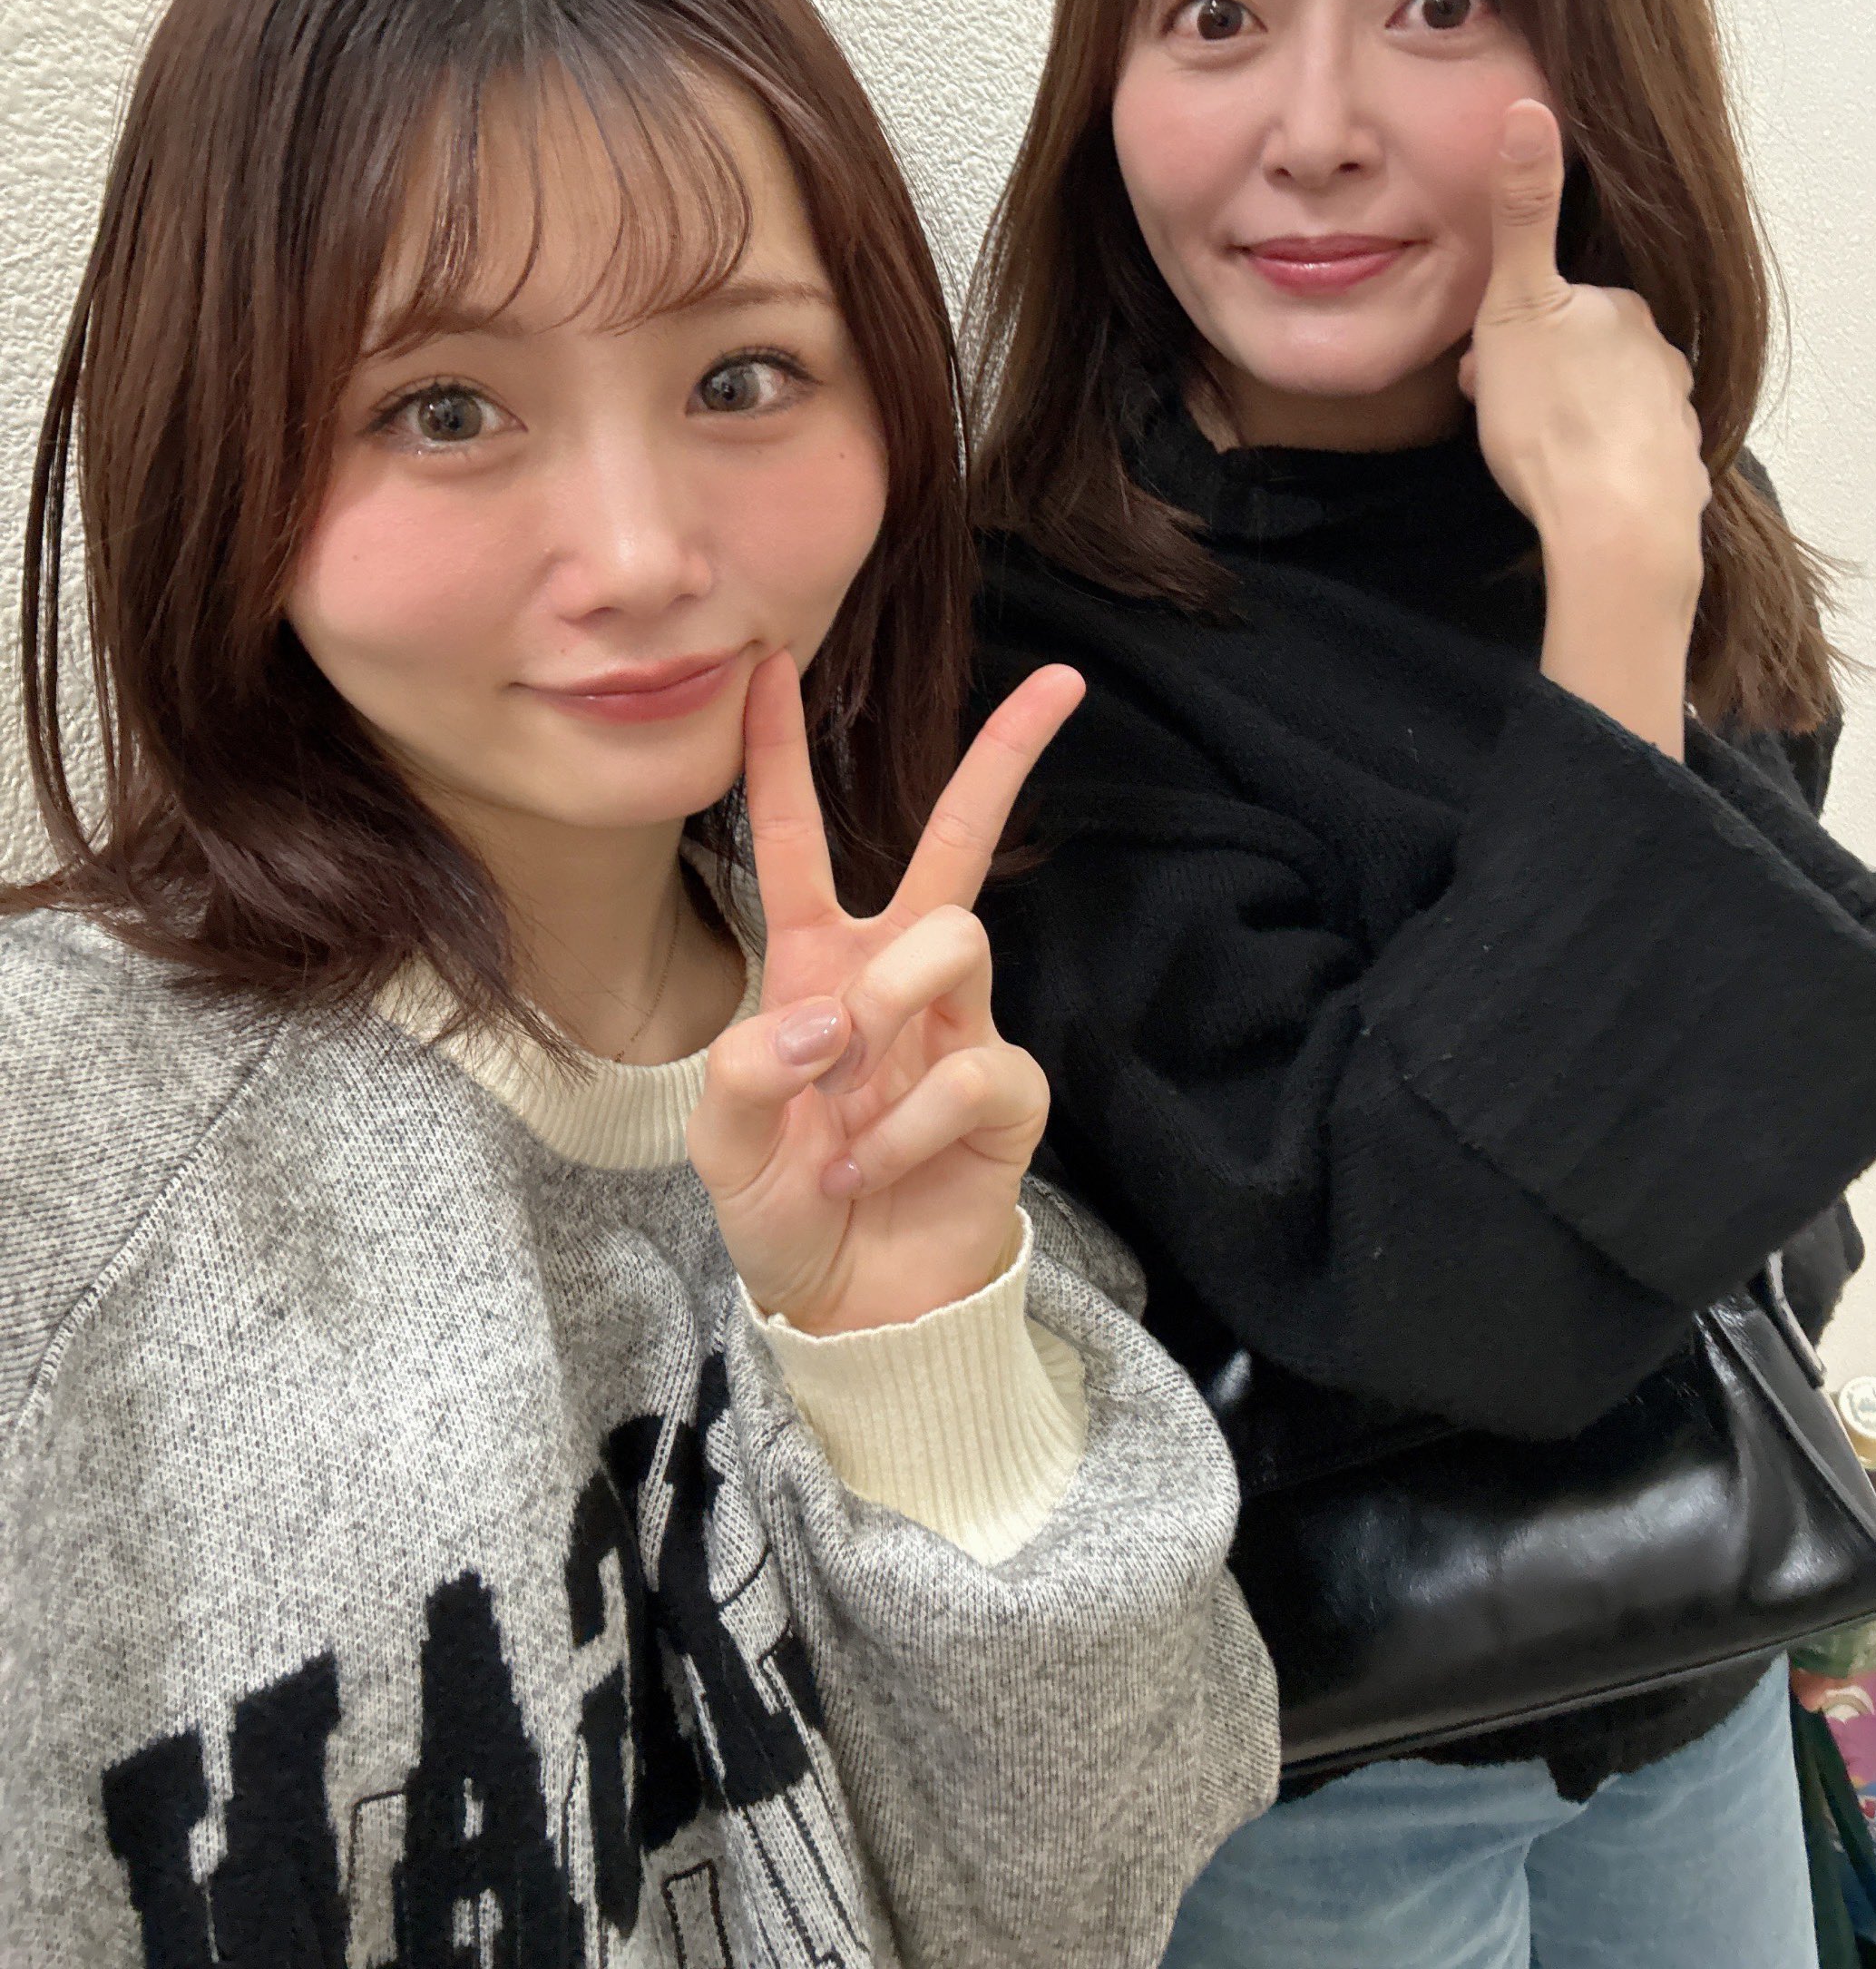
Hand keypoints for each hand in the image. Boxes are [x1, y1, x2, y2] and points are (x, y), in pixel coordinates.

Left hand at [687, 649, 1084, 1334]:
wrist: (850, 1303)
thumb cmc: (787, 1204)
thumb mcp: (722, 1144)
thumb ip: (749, 1072)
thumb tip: (834, 1019)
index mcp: (813, 963)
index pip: (796, 841)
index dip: (778, 756)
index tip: (766, 665)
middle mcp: (894, 975)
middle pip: (959, 840)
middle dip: (1005, 757)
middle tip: (1061, 680)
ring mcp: (959, 1025)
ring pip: (955, 934)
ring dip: (891, 1006)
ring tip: (850, 1097)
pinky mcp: (1007, 1087)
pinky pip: (973, 1062)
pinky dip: (909, 1120)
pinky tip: (874, 1164)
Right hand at [1462, 100, 1709, 619]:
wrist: (1613, 524)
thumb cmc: (1553, 416)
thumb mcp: (1516, 304)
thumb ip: (1522, 209)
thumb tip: (1530, 104)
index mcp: (1621, 310)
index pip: (1562, 306)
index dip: (1515, 332)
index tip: (1481, 366)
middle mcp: (1661, 355)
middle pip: (1587, 356)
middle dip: (1543, 376)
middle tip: (1498, 416)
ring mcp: (1675, 419)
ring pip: (1611, 407)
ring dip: (1570, 423)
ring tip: (1529, 457)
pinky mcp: (1678, 479)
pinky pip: (1631, 461)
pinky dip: (1602, 469)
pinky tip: (1574, 492)